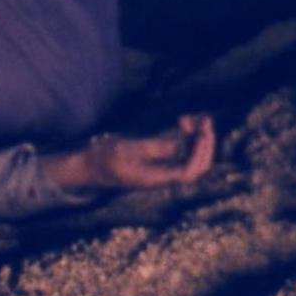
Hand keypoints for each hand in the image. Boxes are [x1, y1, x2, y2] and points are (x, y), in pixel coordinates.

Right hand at [46, 114, 216, 190]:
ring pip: (191, 159)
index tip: (201, 134)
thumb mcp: (125, 149)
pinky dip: (186, 139)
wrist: (90, 166)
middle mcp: (163, 178)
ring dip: (197, 139)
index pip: (188, 173)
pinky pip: (181, 153)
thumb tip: (177, 146)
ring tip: (194, 117)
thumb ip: (152, 148)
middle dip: (205, 145)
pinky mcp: (159, 164)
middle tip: (206, 121)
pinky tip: (182, 122)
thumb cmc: (103, 157)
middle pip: (196, 168)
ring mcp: (162, 171)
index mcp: (155, 178)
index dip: (200, 154)